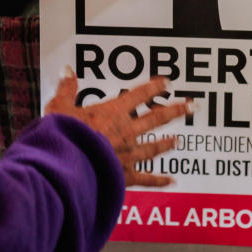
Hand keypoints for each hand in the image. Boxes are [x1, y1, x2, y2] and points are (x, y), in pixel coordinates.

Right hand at [45, 67, 193, 186]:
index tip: (167, 83)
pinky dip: (159, 180)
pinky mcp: (124, 176)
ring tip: (179, 140)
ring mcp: (128, 154)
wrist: (65, 169)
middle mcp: (126, 132)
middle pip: (156, 118)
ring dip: (168, 143)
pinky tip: (171, 181)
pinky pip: (146, 178)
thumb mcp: (59, 108)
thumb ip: (67, 88)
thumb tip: (68, 70)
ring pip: (154, 146)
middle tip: (192, 106)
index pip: (138, 95)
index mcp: (112, 113)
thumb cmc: (62, 137)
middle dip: (176, 110)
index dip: (154, 87)